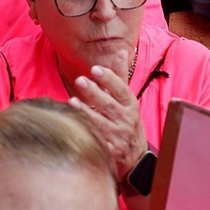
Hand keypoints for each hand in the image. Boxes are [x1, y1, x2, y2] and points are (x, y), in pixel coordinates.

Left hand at [68, 53, 148, 178]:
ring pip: (101, 124)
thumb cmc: (128, 123)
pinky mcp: (110, 152)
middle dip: (94, 93)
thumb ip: (120, 77)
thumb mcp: (128, 101)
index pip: (121, 89)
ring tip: (72, 102)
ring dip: (86, 113)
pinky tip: (75, 127)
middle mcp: (125, 120)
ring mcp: (118, 137)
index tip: (95, 69)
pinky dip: (87, 135)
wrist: (136, 158)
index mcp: (130, 105)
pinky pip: (97, 142)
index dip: (109, 78)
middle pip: (109, 105)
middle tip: (80, 80)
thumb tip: (120, 51)